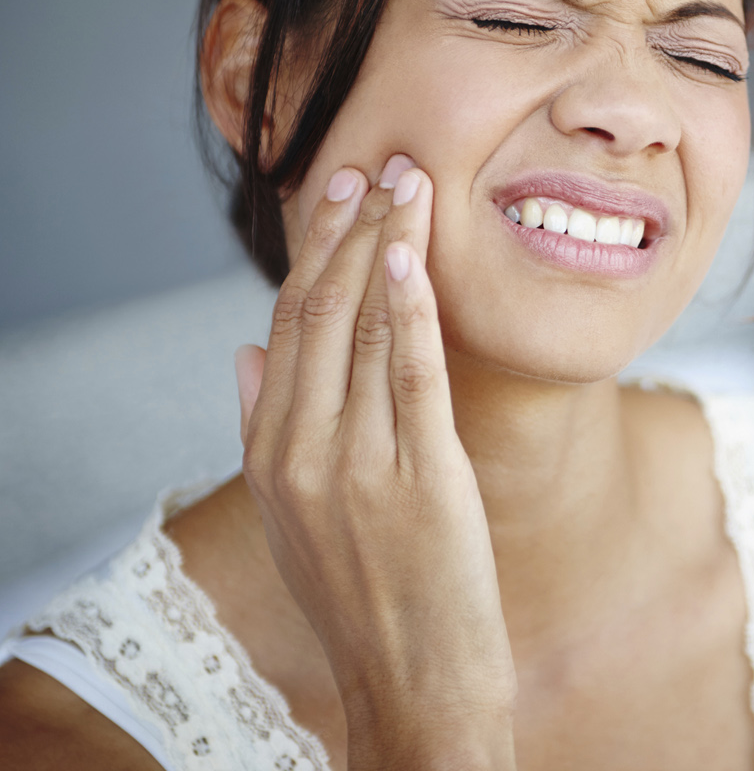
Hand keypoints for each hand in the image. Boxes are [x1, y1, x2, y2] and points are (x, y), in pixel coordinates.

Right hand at [235, 156, 515, 770]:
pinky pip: (410, 373)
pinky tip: (416, 254)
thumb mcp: (291, 515)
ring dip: (389, 245)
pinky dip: (410, 308)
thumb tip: (243, 350)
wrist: (412, 681)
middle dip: (352, 229)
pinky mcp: (419, 476)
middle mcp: (301, 451)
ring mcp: (356, 465)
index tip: (340, 193)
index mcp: (270, 453)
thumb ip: (263, 426)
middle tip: (382, 163)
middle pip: (319, 312)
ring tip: (411, 183)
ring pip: (362, 328)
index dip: (314, 252)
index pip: (285, 325)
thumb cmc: (363, 594)